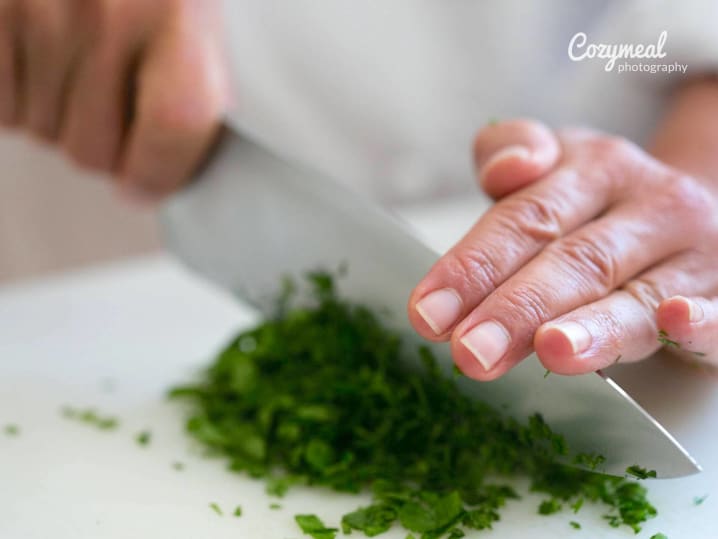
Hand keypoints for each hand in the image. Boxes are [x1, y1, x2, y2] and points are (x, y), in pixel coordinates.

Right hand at [0, 0, 226, 200]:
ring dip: (57, 114)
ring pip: (40, 129)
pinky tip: (36, 55)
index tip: (146, 183)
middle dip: (104, 144)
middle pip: (93, 149)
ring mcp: (33, 9)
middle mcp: (104, 10)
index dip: (160, 172)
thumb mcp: (199, 2)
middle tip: (115, 104)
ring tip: (76, 60)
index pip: (174, 126)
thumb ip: (201, 62)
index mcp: (180, 6)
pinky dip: (13, 94)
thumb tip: (186, 140)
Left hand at [408, 119, 717, 380]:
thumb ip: (512, 151)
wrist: (690, 208)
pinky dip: (702, 322)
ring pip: (639, 294)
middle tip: (470, 351)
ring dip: (594, 327)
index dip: (473, 266)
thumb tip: (506, 169)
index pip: (526, 219)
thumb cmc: (600, 200)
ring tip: (551, 350)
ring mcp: (694, 254)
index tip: (427, 313)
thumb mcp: (554, 161)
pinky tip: (679, 321)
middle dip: (517, 308)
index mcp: (596, 170)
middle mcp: (648, 207)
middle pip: (575, 260)